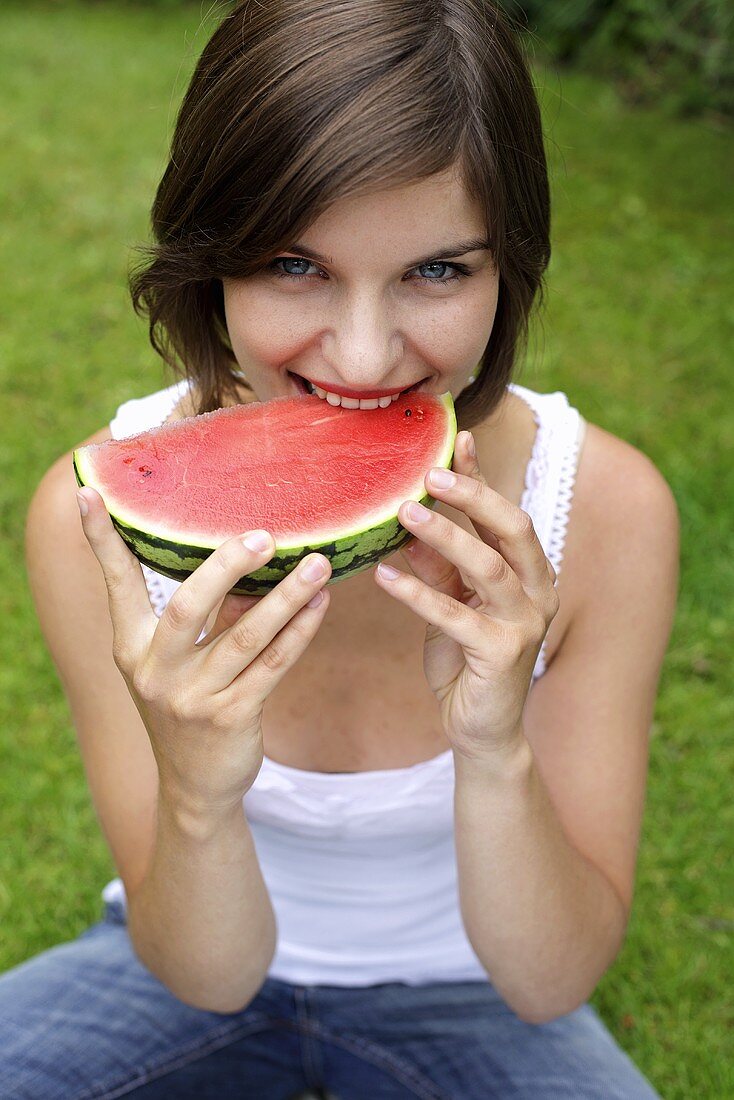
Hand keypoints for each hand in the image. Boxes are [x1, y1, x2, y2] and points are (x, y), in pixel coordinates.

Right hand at [77, 486, 330, 814]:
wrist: (196, 789)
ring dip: (286, 596)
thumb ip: (206, 617)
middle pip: (188, 605)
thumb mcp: (178, 664)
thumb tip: (249, 562)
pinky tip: (320, 606)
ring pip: (246, 636)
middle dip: (227, 566)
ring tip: (318, 563)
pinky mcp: (231, 719)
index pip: (117, 584)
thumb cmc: (189, 708)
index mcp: (131, 648)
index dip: (103, 541)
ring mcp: (193, 699)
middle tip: (265, 534)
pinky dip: (300, 632)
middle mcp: (155, 671)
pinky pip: (273, 666)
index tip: (89, 494)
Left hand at [374, 431, 558, 759]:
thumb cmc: (467, 661)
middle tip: (430, 474)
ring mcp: (526, 622)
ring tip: (403, 513)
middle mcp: (538, 591)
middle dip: (473, 495)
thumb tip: (410, 520)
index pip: (505, 515)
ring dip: (445, 536)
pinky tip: (384, 576)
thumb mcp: (452, 603)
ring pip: (488, 566)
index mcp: (531, 572)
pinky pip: (456, 615)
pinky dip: (418, 594)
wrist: (483, 730)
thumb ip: (440, 565)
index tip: (456, 440)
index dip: (481, 477)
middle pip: (512, 528)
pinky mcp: (504, 653)